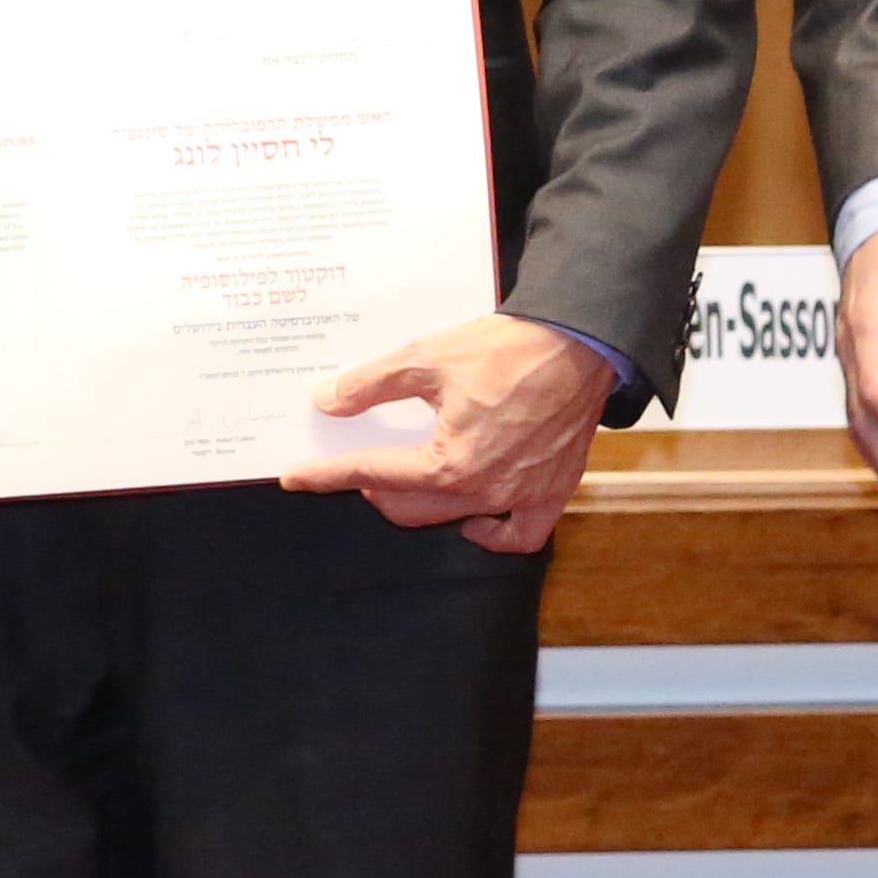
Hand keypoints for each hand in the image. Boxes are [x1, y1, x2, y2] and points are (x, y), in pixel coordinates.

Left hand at [284, 309, 618, 552]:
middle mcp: (483, 492)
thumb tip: (329, 402)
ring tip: (404, 477)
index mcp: (449, 464)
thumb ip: (372, 385)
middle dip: (373, 487)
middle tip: (356, 463)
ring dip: (421, 502)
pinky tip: (472, 517)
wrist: (581, 342)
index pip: (372, 474)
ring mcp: (520, 497)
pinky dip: (492, 533)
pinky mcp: (551, 492)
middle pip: (408, 507)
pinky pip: (518, 534)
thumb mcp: (427, 357)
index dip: (328, 475)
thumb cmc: (509, 348)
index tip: (297, 477)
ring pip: (453, 519)